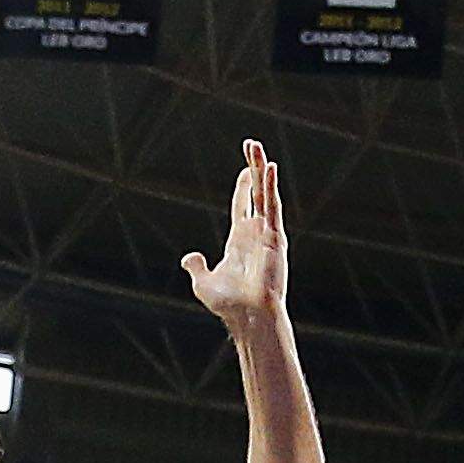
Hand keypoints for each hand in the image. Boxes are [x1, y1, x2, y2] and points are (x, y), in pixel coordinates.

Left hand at [182, 139, 286, 324]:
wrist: (247, 317)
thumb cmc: (229, 306)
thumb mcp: (203, 283)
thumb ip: (197, 267)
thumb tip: (189, 257)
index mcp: (240, 240)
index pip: (244, 206)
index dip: (244, 187)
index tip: (246, 169)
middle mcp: (256, 233)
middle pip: (256, 193)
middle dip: (254, 169)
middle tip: (252, 145)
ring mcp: (267, 233)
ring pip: (265, 194)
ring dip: (261, 170)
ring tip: (257, 148)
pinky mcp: (274, 237)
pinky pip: (272, 207)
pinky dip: (270, 187)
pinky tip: (268, 169)